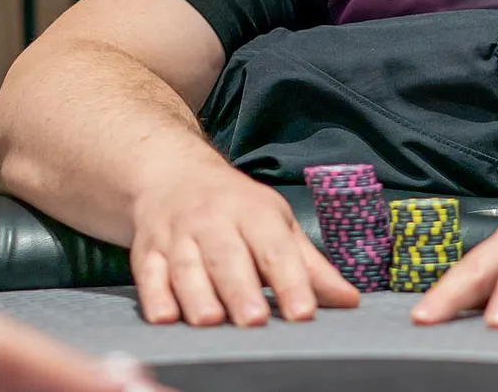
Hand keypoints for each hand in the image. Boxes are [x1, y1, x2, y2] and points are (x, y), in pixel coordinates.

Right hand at [129, 162, 357, 326]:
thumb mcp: (278, 225)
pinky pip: (148, 273)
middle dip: (241, 290)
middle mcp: (214, 221)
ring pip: (187, 267)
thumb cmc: (236, 208)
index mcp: (255, 213)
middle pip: (229, 257)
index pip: (276, 249)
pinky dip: (154, 295)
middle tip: (255, 320)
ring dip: (197, 294)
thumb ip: (310, 267)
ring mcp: (178, 236)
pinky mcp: (147, 251)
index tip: (303, 313)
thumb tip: (349, 301)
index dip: (291, 281)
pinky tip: (164, 317)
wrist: (172, 176)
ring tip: (211, 321)